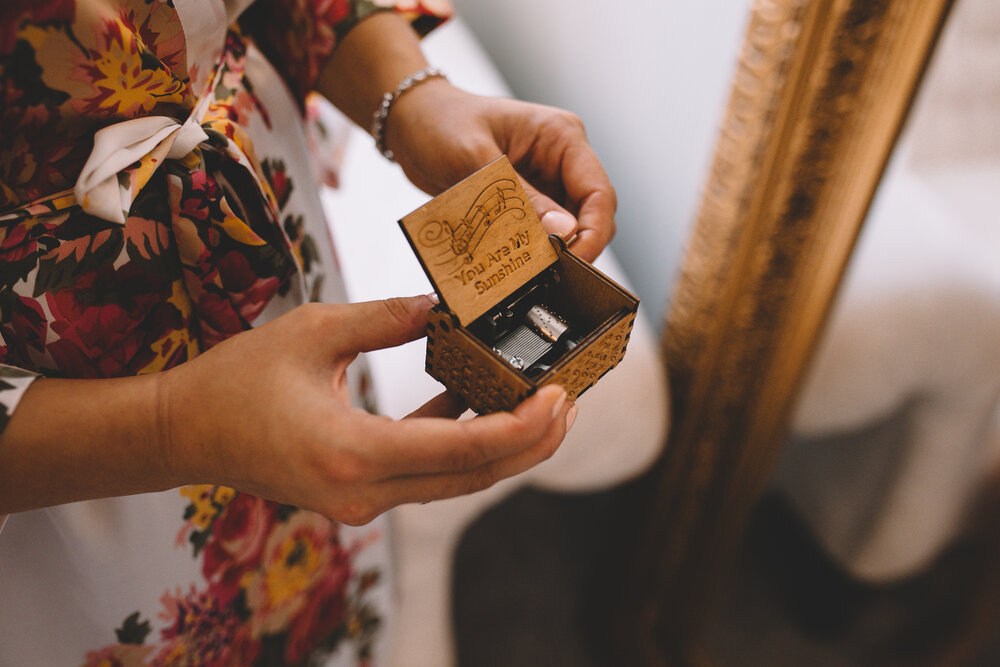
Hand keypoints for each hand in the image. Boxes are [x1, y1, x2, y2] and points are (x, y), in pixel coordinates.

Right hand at [161, 295, 575, 524]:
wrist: (183, 432)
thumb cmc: (236, 380)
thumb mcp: (315, 329)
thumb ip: (388, 318)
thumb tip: (444, 306)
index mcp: (352, 453)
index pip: (461, 451)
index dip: (520, 428)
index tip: (559, 398)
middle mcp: (363, 493)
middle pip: (472, 477)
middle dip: (530, 443)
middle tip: (570, 402)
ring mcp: (361, 502)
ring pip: (454, 482)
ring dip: (501, 448)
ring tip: (542, 405)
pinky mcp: (358, 494)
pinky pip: (425, 475)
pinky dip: (458, 446)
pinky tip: (475, 404)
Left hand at [385, 79, 616, 261]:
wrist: (411, 124)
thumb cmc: (439, 124)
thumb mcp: (476, 160)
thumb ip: (520, 197)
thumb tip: (562, 231)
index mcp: (561, 136)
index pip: (598, 192)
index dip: (593, 232)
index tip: (575, 261)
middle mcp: (561, 159)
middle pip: (590, 215)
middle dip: (575, 247)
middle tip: (548, 272)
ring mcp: (547, 181)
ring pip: (568, 230)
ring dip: (551, 252)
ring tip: (527, 270)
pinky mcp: (528, 202)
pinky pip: (541, 233)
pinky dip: (530, 249)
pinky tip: (513, 260)